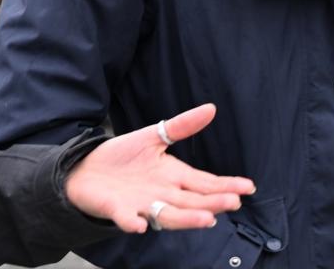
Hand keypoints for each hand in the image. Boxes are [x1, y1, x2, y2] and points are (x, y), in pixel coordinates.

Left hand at [63, 102, 255, 233]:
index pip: (205, 183)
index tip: (248, 187)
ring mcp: (141, 204)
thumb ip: (182, 125)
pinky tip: (141, 225)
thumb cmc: (122, 157)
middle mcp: (163, 194)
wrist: (85, 170)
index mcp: (173, 176)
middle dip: (213, 203)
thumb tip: (211, 108)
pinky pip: (127, 218)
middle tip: (233, 202)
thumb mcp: (154, 135)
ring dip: (186, 219)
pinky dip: (133, 222)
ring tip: (206, 219)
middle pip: (192, 201)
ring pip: (168, 215)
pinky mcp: (117, 210)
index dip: (226, 185)